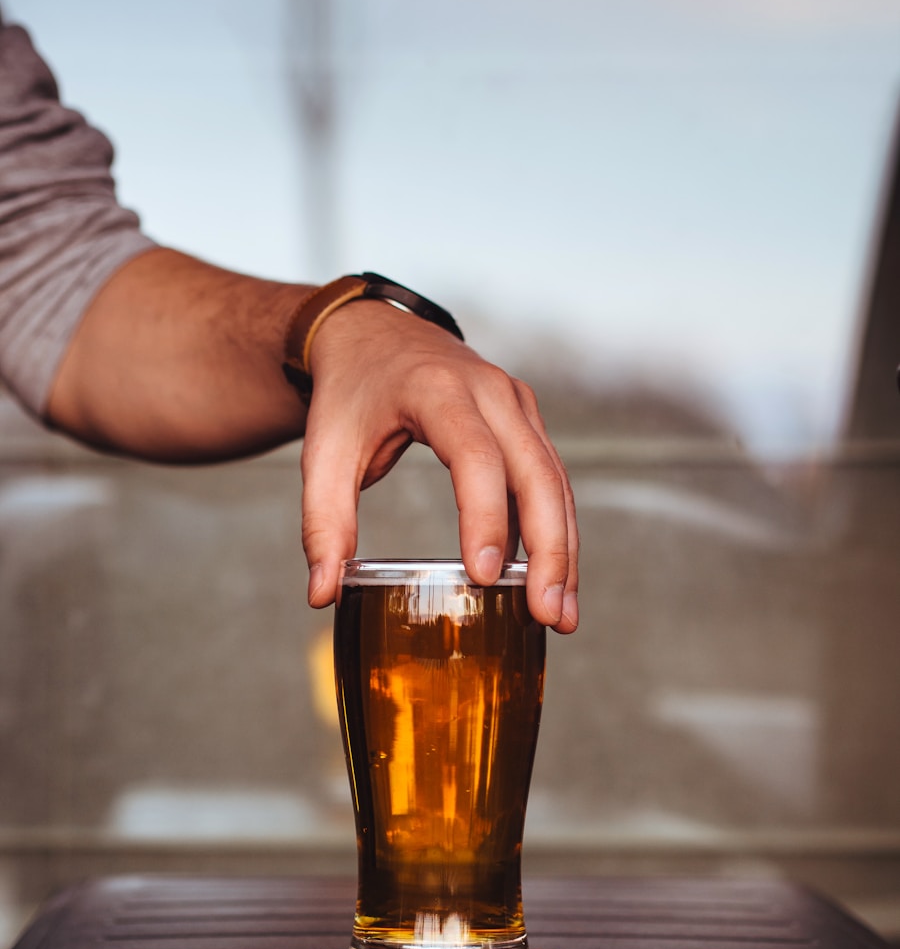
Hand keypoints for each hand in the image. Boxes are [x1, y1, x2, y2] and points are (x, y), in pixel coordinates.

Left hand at [300, 299, 578, 632]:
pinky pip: (549, 479)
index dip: (485, 518)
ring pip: (554, 481)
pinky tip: (549, 581)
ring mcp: (515, 402)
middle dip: (548, 549)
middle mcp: (490, 391)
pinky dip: (555, 530)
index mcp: (437, 390)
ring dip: (563, 549)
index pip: (476, 457)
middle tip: (547, 614)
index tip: (484, 577)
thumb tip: (322, 595)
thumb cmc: (349, 394)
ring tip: (561, 614)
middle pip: (536, 473)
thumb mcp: (323, 453)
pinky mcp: (525, 420)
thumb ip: (322, 523)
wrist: (372, 334)